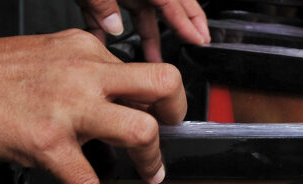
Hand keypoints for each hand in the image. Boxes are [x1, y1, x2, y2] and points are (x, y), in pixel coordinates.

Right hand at [0, 30, 185, 183]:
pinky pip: (88, 181)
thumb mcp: (52, 54)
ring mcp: (70, 108)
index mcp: (87, 51)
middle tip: (171, 134)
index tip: (160, 113)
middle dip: (176, 115)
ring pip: (141, 131)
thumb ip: (87, 72)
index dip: (156, 98)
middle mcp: (86, 74)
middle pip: (162, 86)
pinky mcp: (49, 142)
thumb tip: (116, 99)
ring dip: (151, 159)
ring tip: (148, 173)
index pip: (143, 72)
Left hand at [76, 0, 210, 62]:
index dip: (187, 22)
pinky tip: (104, 47)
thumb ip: (103, 4)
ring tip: (153, 60)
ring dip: (145, 36)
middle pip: (165, 4)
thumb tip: (114, 28)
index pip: (170, 0)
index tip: (199, 39)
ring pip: (137, 13)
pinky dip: (105, 29)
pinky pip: (105, 12)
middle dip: (182, 23)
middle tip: (198, 40)